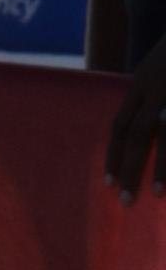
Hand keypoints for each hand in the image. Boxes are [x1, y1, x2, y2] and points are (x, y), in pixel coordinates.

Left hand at [112, 54, 165, 196]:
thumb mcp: (157, 69)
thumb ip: (147, 96)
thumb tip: (142, 129)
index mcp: (142, 84)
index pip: (121, 125)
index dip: (114, 154)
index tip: (109, 182)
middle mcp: (157, 89)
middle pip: (138, 134)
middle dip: (130, 168)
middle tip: (124, 200)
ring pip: (164, 135)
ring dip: (161, 167)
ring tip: (156, 194)